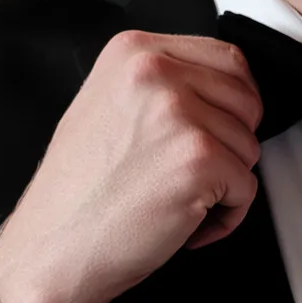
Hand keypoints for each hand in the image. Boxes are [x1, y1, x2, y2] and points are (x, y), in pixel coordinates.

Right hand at [0, 31, 262, 302]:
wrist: (52, 251)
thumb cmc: (75, 196)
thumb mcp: (104, 106)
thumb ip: (158, 86)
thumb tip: (212, 91)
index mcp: (133, 51)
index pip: (227, 58)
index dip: (233, 102)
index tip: (220, 127)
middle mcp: (156, 73)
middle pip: (246, 100)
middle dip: (232, 142)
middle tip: (191, 171)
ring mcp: (179, 114)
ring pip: (249, 146)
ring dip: (225, 182)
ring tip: (176, 198)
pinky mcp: (199, 160)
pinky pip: (247, 188)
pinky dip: (225, 215)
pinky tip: (183, 221)